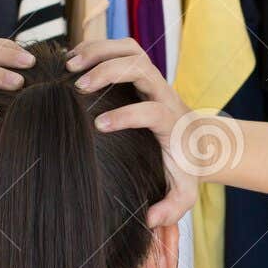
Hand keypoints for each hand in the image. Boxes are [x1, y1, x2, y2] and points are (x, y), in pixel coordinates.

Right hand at [66, 39, 206, 227]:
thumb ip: (172, 208)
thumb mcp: (184, 192)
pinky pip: (120, 47)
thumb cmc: (184, 166)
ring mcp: (152, 78)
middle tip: (77, 86)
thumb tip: (150, 220)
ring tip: (68, 65)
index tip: (100, 126)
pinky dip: (96, 48)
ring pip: (129, 49)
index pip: (152, 110)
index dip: (127, 115)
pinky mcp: (141, 70)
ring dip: (98, 51)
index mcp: (171, 122)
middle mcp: (163, 93)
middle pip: (140, 66)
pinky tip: (70, 60)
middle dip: (108, 72)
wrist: (199, 140)